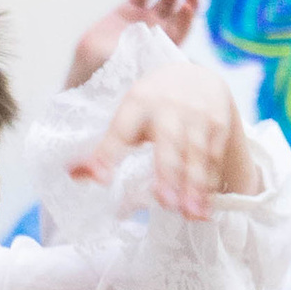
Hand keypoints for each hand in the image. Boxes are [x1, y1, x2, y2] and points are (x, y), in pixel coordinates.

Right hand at [65, 0, 198, 87]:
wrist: (91, 68)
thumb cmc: (118, 73)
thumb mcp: (141, 65)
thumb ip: (153, 55)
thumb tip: (163, 48)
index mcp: (167, 45)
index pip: (185, 26)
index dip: (188, 15)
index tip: (185, 7)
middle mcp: (159, 30)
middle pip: (180, 9)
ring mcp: (144, 18)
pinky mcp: (127, 10)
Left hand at [70, 46, 257, 217]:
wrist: (195, 76)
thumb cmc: (151, 106)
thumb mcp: (126, 119)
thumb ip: (102, 149)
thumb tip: (71, 173)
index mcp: (136, 102)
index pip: (120, 131)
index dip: (108, 153)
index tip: (100, 178)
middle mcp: (168, 106)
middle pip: (168, 142)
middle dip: (167, 171)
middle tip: (164, 202)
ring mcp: (197, 114)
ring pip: (195, 153)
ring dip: (194, 185)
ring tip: (190, 214)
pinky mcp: (219, 123)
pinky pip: (214, 156)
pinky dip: (211, 183)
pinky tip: (205, 208)